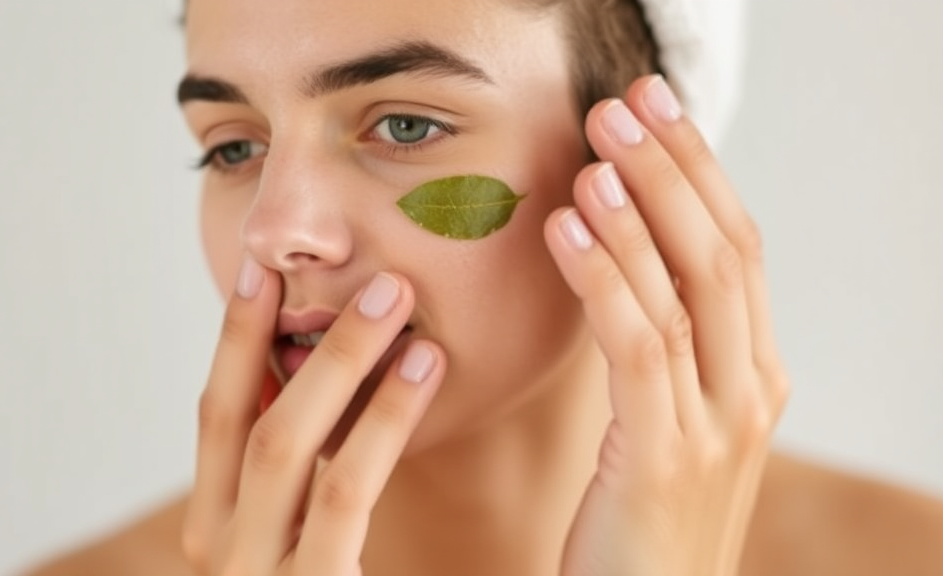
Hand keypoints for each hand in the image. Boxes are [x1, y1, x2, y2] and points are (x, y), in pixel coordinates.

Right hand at [181, 268, 444, 575]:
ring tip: (397, 298)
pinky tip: (424, 370)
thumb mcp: (300, 542)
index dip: (235, 339)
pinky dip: (382, 420)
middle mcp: (221, 550)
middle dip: (293, 333)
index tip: (262, 271)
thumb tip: (322, 386)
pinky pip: (343, 490)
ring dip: (342, 358)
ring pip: (286, 442)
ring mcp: (258, 575)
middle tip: (364, 275)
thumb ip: (298, 484)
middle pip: (246, 418)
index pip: (217, 417)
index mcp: (215, 527)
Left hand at [544, 75, 789, 575]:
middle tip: (621, 105)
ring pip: (687, 290)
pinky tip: (567, 228)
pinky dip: (606, 278)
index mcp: (754, 374)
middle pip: (723, 252)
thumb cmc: (642, 522)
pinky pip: (639, 346)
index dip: (698, 171)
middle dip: (673, 169)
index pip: (736, 247)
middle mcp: (751, 390)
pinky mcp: (667, 457)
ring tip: (591, 152)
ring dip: (638, 210)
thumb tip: (622, 262)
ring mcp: (718, 425)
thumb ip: (663, 350)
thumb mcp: (667, 424)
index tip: (653, 109)